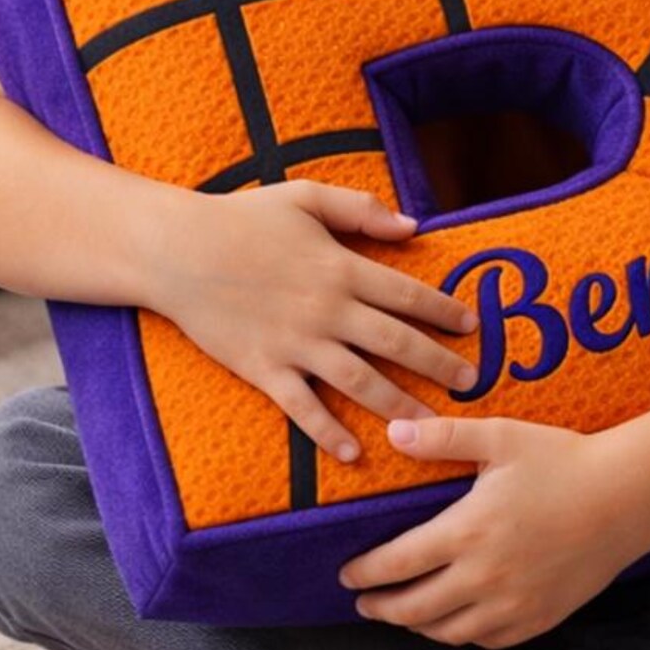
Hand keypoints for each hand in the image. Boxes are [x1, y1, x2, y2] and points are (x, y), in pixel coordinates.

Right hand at [144, 181, 477, 462]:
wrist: (178, 250)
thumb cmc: (243, 218)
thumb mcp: (307, 197)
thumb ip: (362, 210)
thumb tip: (413, 226)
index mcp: (341, 267)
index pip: (407, 294)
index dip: (443, 311)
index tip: (471, 327)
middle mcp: (326, 310)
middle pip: (395, 343)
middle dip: (438, 364)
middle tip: (470, 383)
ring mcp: (295, 343)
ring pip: (360, 382)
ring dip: (399, 405)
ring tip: (431, 426)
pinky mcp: (263, 369)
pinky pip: (303, 408)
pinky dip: (329, 433)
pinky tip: (354, 453)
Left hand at [338, 416, 641, 648]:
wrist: (628, 497)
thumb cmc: (563, 460)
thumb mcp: (501, 437)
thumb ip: (443, 437)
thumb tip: (393, 431)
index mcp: (468, 532)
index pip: (397, 564)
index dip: (365, 573)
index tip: (346, 573)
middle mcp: (486, 578)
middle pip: (414, 609)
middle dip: (381, 607)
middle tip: (364, 601)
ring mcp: (514, 605)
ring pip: (449, 633)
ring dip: (417, 626)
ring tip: (403, 613)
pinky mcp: (539, 619)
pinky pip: (488, 641)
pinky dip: (462, 634)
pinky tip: (454, 620)